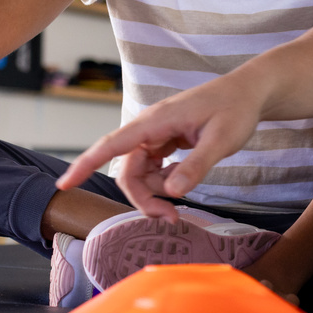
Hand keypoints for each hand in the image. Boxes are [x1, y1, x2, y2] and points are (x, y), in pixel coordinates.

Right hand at [58, 72, 268, 218]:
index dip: (85, 164)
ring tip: (183, 201)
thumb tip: (172, 191)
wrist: (248, 93)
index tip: (64, 184)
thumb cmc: (236, 110)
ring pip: (139, 173)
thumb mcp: (222, 140)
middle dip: (143, 197)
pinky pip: (152, 169)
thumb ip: (197, 165)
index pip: (112, 144)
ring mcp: (156, 135)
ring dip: (154, 193)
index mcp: (156, 121)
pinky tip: (185, 177)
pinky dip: (164, 182)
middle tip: (172, 218)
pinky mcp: (164, 141)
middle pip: (127, 170)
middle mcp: (149, 127)